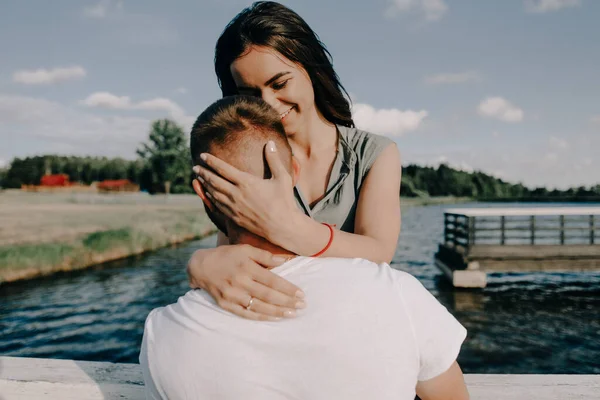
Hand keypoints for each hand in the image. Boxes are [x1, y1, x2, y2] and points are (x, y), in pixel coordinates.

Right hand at [187, 244, 305, 320]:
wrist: (200, 266)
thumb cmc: (227, 256)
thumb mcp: (245, 249)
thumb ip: (265, 256)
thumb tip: (285, 261)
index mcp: (246, 267)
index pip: (272, 280)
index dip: (287, 288)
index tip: (301, 294)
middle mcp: (240, 282)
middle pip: (267, 295)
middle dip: (286, 302)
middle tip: (302, 306)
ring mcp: (232, 295)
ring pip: (258, 307)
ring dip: (277, 312)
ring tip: (292, 314)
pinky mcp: (225, 304)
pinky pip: (246, 314)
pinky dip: (261, 318)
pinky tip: (274, 318)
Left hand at [192, 141, 298, 241]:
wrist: (281, 226)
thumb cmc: (284, 201)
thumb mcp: (282, 178)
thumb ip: (274, 159)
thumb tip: (269, 142)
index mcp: (246, 182)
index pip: (223, 169)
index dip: (211, 161)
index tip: (202, 156)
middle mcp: (236, 194)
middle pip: (214, 181)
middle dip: (203, 172)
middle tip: (195, 167)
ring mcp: (233, 207)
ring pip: (214, 193)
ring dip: (205, 184)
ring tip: (198, 178)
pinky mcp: (234, 217)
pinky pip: (217, 206)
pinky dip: (210, 198)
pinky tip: (208, 194)